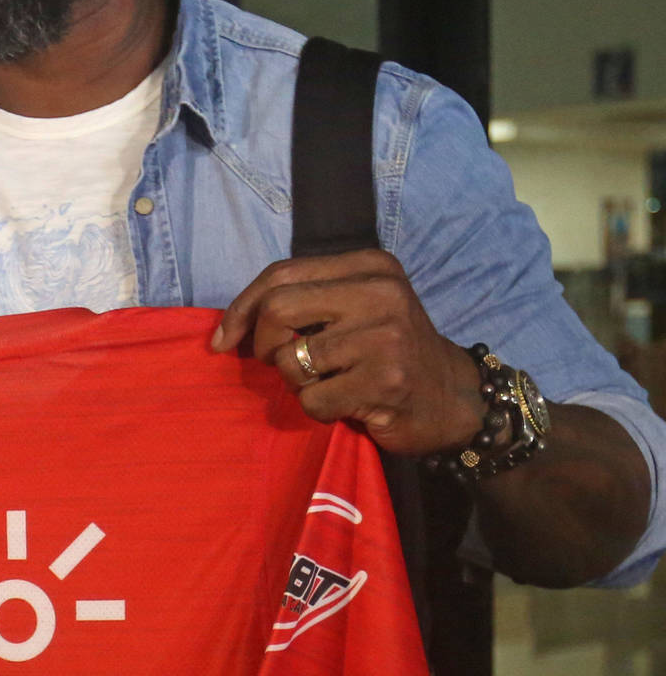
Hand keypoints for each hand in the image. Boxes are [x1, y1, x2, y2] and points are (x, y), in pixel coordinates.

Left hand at [211, 250, 485, 456]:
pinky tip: (345, 405)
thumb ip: (304, 303)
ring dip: (296, 383)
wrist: (453, 398)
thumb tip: (228, 330)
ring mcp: (385, 338)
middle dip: (262, 344)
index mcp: (370, 265)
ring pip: (291, 361)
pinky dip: (316, 410)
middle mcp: (381, 293)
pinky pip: (312, 400)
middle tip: (275, 363)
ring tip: (328, 383)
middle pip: (278, 309)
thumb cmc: (389, 352)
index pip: (281, 274)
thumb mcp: (357, 309)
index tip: (223, 339)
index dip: (242, 307)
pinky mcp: (384, 382)